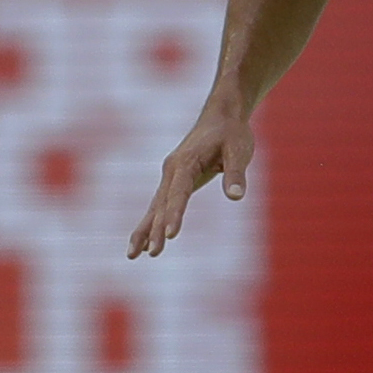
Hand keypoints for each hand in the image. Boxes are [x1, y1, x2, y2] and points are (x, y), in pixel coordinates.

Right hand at [128, 103, 254, 257]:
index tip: (170, 235)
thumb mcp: (239, 150)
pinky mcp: (172, 181)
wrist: (221, 116)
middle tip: (154, 253)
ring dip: (145, 230)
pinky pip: (159, 205)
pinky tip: (141, 244)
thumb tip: (235, 197)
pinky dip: (148, 223)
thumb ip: (236, 173)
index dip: (175, 214)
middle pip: (162, 203)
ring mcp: (169, 175)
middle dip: (156, 229)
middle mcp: (172, 169)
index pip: (179, 192)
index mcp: (187, 161)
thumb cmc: (231, 133)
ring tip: (133, 256)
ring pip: (155, 207)